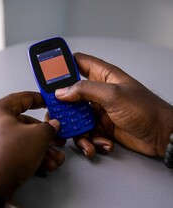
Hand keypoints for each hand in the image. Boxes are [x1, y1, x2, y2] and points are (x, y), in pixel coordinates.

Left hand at [0, 92, 64, 199]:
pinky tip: (47, 163)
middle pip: (28, 123)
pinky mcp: (1, 156)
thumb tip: (54, 125)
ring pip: (27, 139)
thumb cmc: (7, 157)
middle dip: (47, 134)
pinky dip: (36, 156)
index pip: (23, 98)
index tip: (47, 102)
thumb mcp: (38, 136)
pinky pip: (22, 151)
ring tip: (55, 156)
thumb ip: (50, 127)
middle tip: (57, 136)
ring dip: (45, 149)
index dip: (39, 99)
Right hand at [55, 53, 172, 158]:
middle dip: (64, 109)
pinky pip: (88, 134)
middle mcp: (99, 93)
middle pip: (71, 95)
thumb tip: (62, 91)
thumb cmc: (145, 109)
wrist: (160, 135)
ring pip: (77, 119)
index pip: (78, 63)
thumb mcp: (113, 95)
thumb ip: (85, 90)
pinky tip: (103, 143)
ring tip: (87, 141)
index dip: (62, 66)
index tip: (48, 76)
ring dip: (79, 132)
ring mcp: (100, 111)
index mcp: (103, 76)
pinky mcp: (102, 127)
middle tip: (59, 118)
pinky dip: (92, 141)